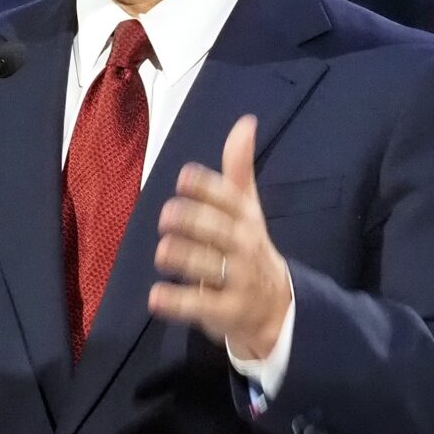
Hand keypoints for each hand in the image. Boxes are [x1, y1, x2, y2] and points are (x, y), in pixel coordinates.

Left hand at [148, 117, 290, 360]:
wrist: (277, 306)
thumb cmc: (250, 247)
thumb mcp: (248, 208)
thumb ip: (239, 168)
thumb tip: (245, 121)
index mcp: (246, 218)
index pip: (229, 197)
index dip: (206, 187)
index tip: (184, 178)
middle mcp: (244, 246)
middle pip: (218, 229)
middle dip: (191, 220)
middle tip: (166, 216)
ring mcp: (237, 280)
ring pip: (207, 265)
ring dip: (182, 256)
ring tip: (164, 251)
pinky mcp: (227, 312)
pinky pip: (199, 305)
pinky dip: (176, 301)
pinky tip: (156, 295)